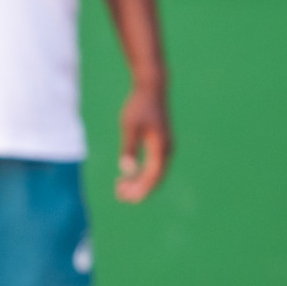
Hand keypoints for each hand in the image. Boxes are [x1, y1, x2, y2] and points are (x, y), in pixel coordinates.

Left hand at [116, 82, 170, 202]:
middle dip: (138, 190)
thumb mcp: (130, 126)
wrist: (152, 88)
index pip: (152, 177)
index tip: (124, 197)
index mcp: (161, 149)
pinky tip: (128, 174)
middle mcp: (166, 151)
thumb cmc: (139, 106)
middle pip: (155, 179)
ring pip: (155, 173)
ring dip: (139, 183)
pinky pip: (154, 166)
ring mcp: (165, 148)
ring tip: (120, 188)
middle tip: (120, 196)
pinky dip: (142, 173)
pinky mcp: (161, 145)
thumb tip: (126, 170)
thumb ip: (129, 148)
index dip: (139, 190)